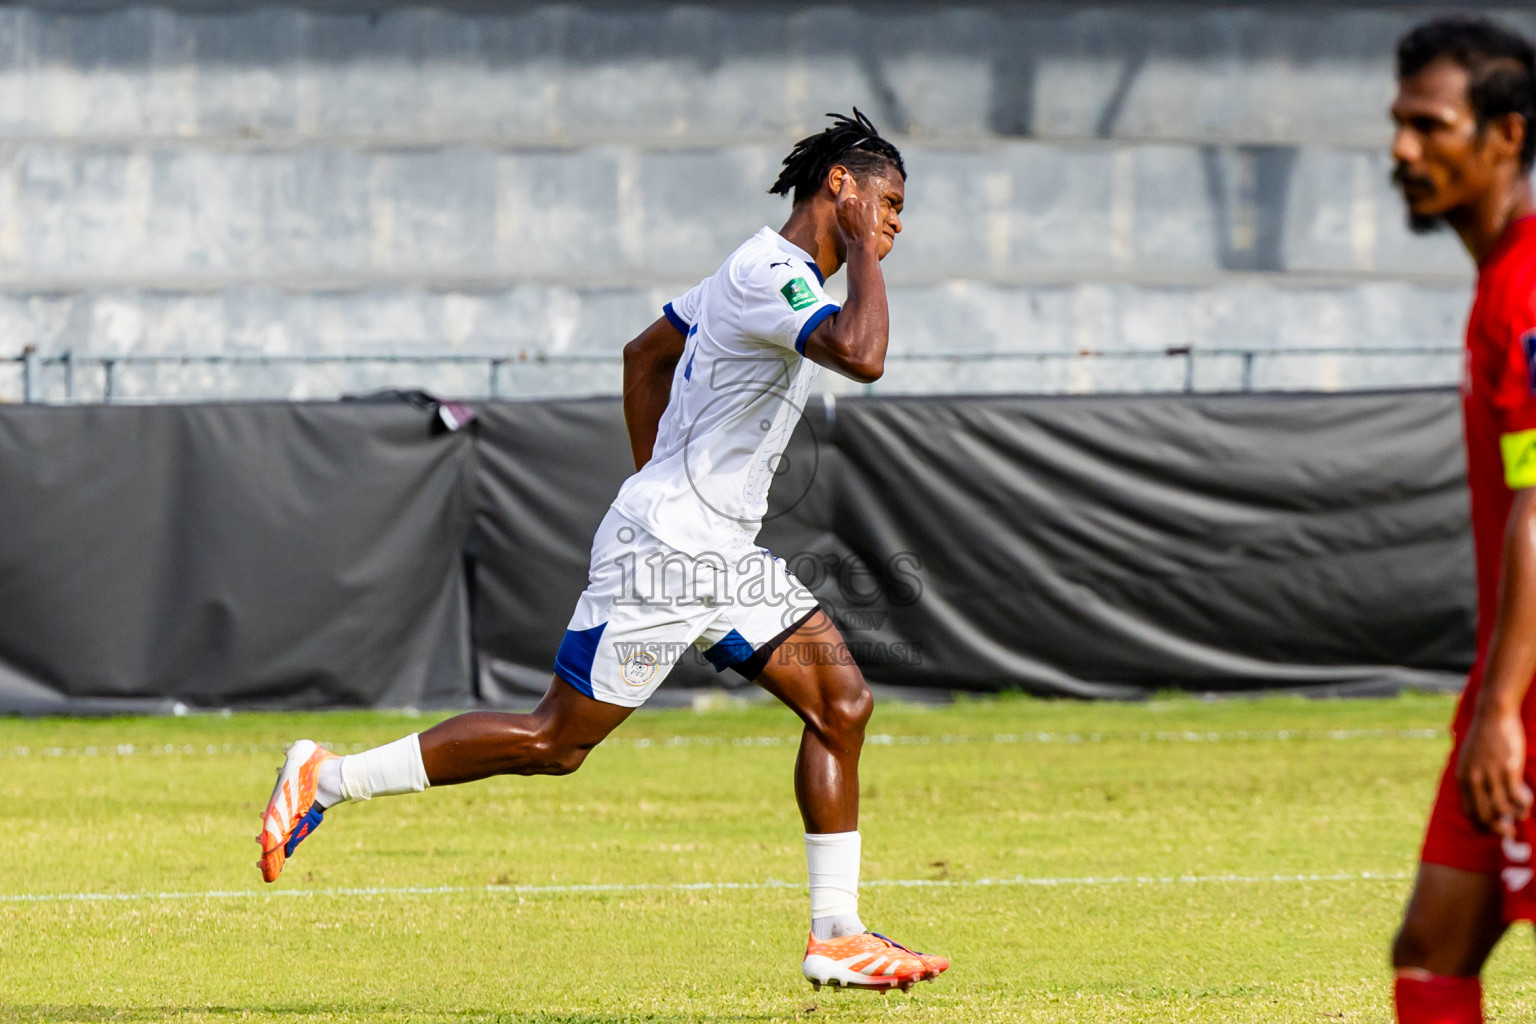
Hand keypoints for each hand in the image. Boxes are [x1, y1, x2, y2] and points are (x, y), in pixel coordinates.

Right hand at [833, 172, 880, 250]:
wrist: (862, 243)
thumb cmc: (852, 238)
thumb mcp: (842, 224)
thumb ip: (846, 210)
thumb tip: (853, 197)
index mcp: (840, 208)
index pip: (842, 192)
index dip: (844, 184)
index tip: (846, 176)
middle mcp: (849, 202)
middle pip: (857, 200)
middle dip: (861, 208)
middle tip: (862, 222)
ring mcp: (861, 202)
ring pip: (867, 204)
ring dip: (869, 212)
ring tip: (866, 225)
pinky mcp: (872, 204)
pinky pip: (875, 207)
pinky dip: (876, 214)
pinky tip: (872, 222)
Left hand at [1457, 707, 1533, 837]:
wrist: (1493, 715)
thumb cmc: (1484, 739)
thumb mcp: (1470, 760)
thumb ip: (1474, 780)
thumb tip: (1486, 802)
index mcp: (1463, 778)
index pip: (1469, 813)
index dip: (1482, 826)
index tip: (1494, 830)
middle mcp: (1474, 779)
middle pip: (1485, 816)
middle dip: (1498, 829)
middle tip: (1510, 832)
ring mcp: (1491, 774)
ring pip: (1503, 809)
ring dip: (1514, 816)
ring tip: (1521, 812)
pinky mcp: (1508, 769)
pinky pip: (1516, 797)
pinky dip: (1523, 804)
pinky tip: (1527, 801)